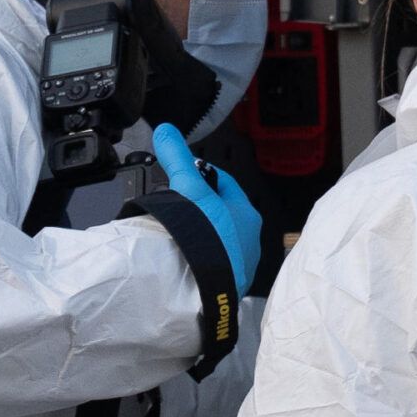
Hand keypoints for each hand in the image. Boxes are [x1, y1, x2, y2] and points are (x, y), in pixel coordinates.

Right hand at [150, 124, 261, 295]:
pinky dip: (201, 259)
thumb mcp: (188, 188)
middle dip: (203, 208)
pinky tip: (185, 258)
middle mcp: (251, 242)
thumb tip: (166, 131)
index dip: (205, 175)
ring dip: (203, 235)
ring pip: (221, 242)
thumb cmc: (204, 237)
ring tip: (180, 233)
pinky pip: (215, 265)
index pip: (227, 185)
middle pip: (224, 215)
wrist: (201, 283)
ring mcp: (241, 267)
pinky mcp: (229, 286)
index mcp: (248, 215)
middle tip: (180, 203)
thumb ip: (177, 158)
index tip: (188, 173)